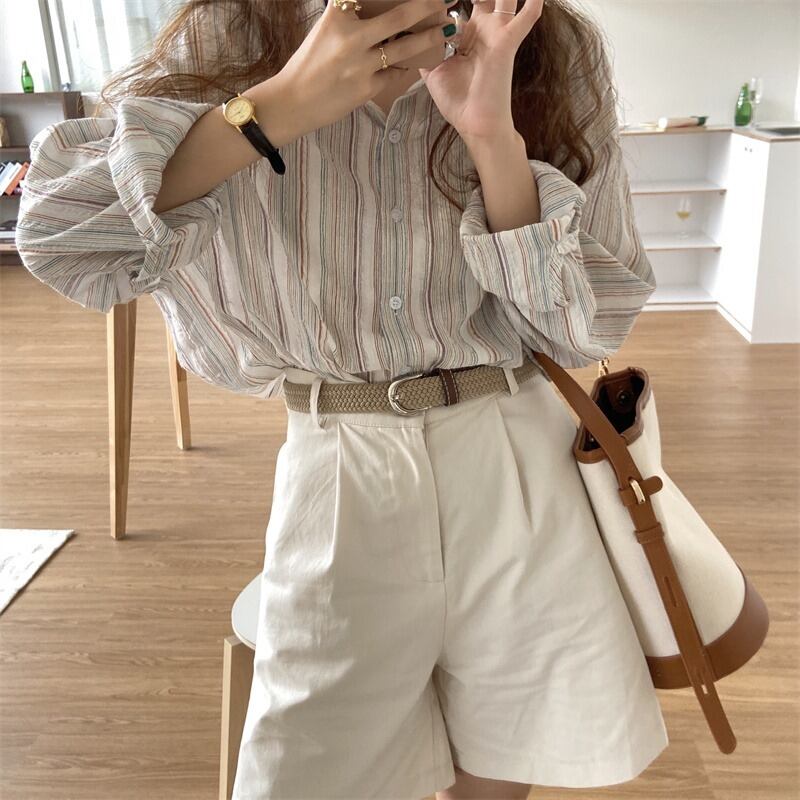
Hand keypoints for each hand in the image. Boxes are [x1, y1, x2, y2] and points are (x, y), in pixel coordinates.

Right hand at [272, 0, 460, 138]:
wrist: (294, 101)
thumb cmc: (308, 64)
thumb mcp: (326, 29)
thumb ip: (349, 16)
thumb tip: (372, 9)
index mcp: (338, 16)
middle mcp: (351, 37)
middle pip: (399, 17)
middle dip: (426, 7)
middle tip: (442, 2)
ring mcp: (361, 64)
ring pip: (404, 48)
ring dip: (428, 38)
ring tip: (443, 30)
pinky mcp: (367, 87)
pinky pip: (394, 73)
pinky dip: (403, 66)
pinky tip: (411, 62)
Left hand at [417, 0, 543, 142]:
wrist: (476, 124)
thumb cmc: (459, 102)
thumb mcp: (433, 72)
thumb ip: (425, 50)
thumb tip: (410, 36)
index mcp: (468, 35)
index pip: (460, 2)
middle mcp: (485, 30)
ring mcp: (497, 34)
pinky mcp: (507, 43)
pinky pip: (526, 18)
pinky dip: (533, 3)